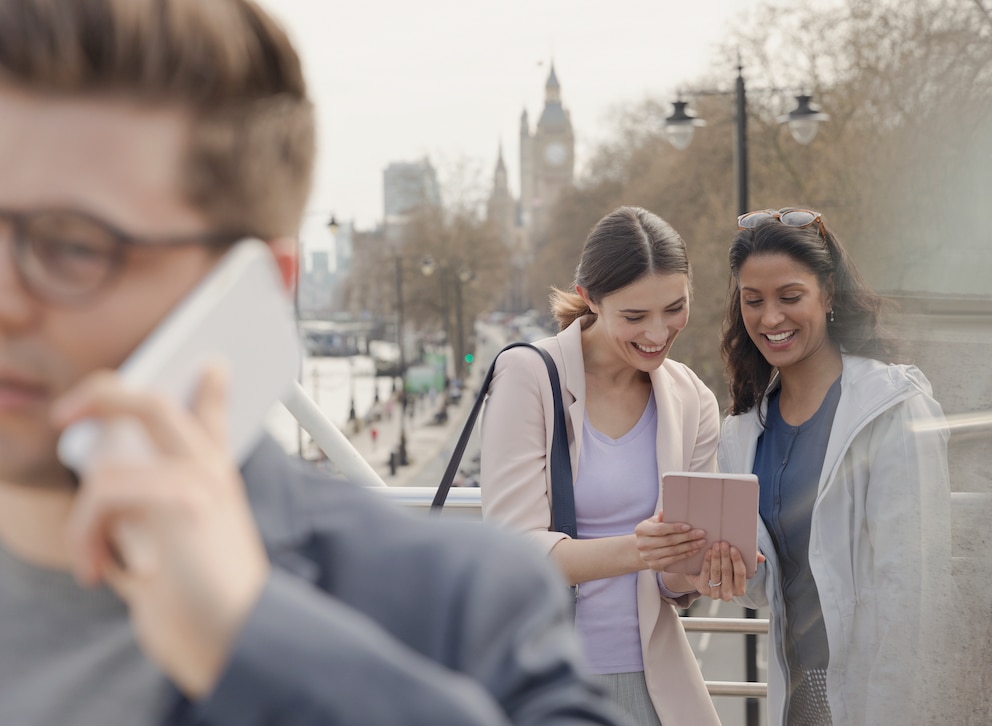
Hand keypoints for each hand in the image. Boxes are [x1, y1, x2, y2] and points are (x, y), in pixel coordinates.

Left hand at [52, 364, 268, 698]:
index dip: (212, 388)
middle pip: (155, 404)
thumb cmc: (202, 599)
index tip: (211, 366)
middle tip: (69, 410)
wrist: (233, 634)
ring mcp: (198, 480)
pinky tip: (99, 569)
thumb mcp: (175, 549)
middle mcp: (209, 472)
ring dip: (83, 521)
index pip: (214, 419)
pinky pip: (105, 495)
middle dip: (105, 394)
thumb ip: (150, 511)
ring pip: (111, 464)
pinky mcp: (181, 499)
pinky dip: (85, 536)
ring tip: (93, 558)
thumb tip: (105, 479)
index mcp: (212, 481)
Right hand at [634, 510, 705, 572]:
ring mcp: (647, 556)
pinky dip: (685, 555)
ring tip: (701, 542)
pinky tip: (694, 550)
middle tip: (701, 533)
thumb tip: (664, 512)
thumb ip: (659, 518)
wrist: (643, 550)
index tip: (689, 526)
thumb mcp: (653, 522)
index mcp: (641, 529)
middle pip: (668, 540)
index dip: (675, 528)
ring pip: (672, 551)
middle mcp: (642, 544)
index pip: (660, 529)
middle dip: (687, 537)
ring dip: (689, 546)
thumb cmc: (651, 532)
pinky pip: (673, 560)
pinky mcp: (654, 565)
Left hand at [687, 542, 763, 600]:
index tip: (733, 548)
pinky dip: (707, 561)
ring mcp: (715, 593)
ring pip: (716, 572)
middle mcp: (728, 594)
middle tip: (723, 543)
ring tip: (716, 545)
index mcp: (740, 590)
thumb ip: (752, 560)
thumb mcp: (739, 565)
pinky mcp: (703, 589)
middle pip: (727, 572)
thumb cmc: (727, 569)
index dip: (737, 560)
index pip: (740, 574)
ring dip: (716, 557)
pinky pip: (705, 573)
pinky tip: (708, 552)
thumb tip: (762, 558)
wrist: (706, 578)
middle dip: (725, 556)